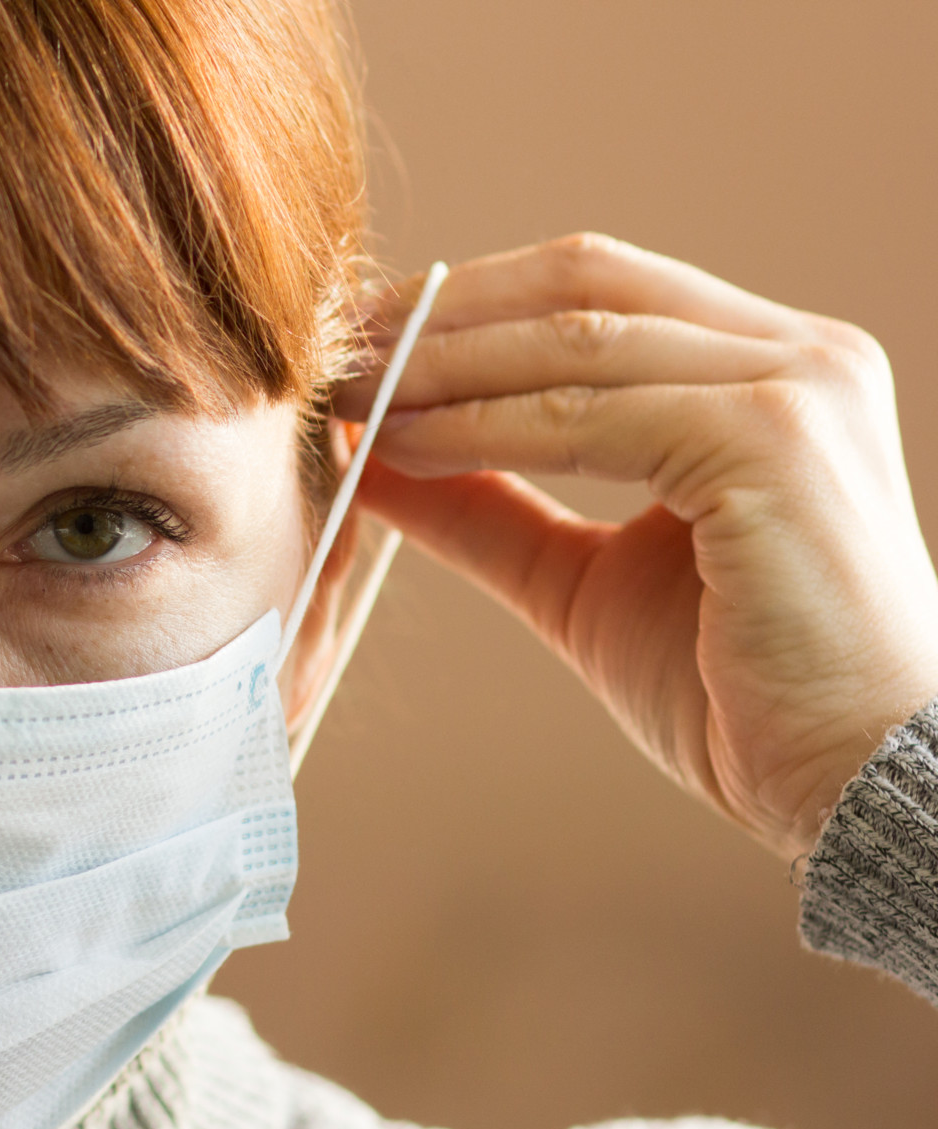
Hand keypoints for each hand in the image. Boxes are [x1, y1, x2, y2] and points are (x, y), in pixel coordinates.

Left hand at [336, 234, 937, 862]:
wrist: (858, 784)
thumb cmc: (742, 696)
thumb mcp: (581, 581)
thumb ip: (486, 510)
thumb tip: (369, 455)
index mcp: (768, 372)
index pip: (596, 291)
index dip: (467, 304)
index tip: (359, 340)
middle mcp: (798, 356)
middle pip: (583, 284)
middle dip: (441, 311)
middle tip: (329, 346)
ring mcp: (796, 387)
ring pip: (577, 338)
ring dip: (443, 362)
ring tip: (346, 394)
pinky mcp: (775, 442)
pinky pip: (590, 410)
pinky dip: (480, 424)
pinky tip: (400, 445)